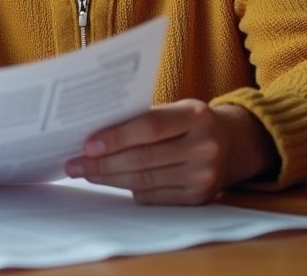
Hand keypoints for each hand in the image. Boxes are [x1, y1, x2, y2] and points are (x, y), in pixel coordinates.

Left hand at [64, 99, 277, 204]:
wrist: (231, 143)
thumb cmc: (189, 122)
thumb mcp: (175, 109)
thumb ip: (142, 118)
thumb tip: (94, 132)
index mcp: (195, 115)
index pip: (149, 127)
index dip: (116, 137)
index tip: (87, 144)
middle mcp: (204, 146)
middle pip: (143, 159)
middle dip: (103, 163)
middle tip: (75, 164)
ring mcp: (204, 175)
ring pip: (145, 181)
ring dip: (109, 178)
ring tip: (86, 173)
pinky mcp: (199, 197)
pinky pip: (154, 197)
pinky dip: (129, 189)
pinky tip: (111, 181)